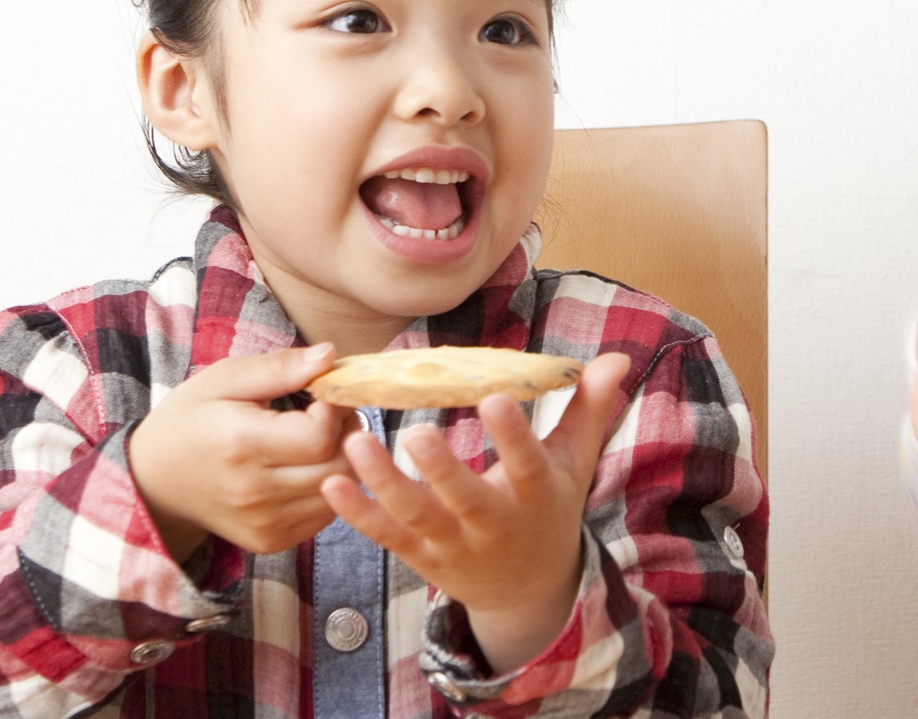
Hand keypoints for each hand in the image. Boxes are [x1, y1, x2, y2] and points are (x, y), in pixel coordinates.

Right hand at [129, 344, 357, 561]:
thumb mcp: (222, 378)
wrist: (154, 480)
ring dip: (342, 461)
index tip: (321, 394)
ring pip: (340, 494)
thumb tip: (330, 356)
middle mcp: (255, 492)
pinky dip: (328, 488)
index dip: (334, 410)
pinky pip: (325, 516)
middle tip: (330, 413)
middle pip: (339, 468)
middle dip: (348, 434)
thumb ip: (278, 367)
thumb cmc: (189, 419)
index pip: (320, 435)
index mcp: (241, 444)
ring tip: (317, 437)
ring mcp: (264, 523)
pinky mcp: (271, 541)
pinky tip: (305, 466)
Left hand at [321, 352, 629, 672]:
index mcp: (536, 497)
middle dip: (441, 470)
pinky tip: (331, 484)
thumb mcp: (574, 463)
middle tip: (416, 433)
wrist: (527, 590)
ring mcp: (451, 544)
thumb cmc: (548, 509)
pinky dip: (357, 513)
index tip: (495, 399)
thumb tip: (616, 358)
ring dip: (383, 482)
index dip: (515, 436)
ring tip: (356, 442)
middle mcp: (493, 524)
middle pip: (465, 499)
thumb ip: (588, 408)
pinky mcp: (418, 555)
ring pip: (414, 516)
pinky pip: (385, 535)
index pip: (529, 466)